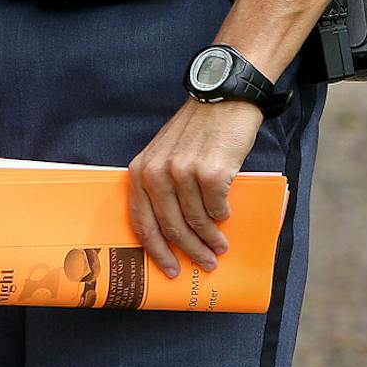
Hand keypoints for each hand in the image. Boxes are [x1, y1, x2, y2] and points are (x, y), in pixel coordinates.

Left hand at [126, 98, 265, 278]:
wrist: (224, 97)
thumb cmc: (196, 129)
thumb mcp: (165, 153)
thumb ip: (162, 185)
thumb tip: (173, 232)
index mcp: (140, 170)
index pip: (142, 222)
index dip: (155, 251)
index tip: (170, 269)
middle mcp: (156, 172)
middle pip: (171, 227)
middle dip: (189, 251)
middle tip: (205, 264)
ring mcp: (182, 172)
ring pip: (196, 222)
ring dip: (210, 240)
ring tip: (220, 248)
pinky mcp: (209, 172)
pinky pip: (217, 208)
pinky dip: (223, 217)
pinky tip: (227, 218)